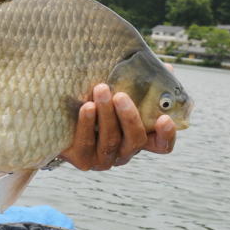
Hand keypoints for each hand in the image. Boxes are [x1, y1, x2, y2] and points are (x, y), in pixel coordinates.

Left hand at [61, 84, 177, 170]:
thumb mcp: (119, 92)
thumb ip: (141, 85)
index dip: (166, 135)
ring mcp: (104, 159)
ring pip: (111, 140)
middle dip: (129, 117)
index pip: (161, 145)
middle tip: (121, 95)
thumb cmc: (97, 101)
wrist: (60, 118)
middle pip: (135, 140)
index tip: (164, 118)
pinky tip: (87, 107)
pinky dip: (87, 124)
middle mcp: (124, 152)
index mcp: (138, 137)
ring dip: (107, 114)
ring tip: (101, 89)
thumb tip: (169, 69)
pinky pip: (87, 143)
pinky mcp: (83, 160)